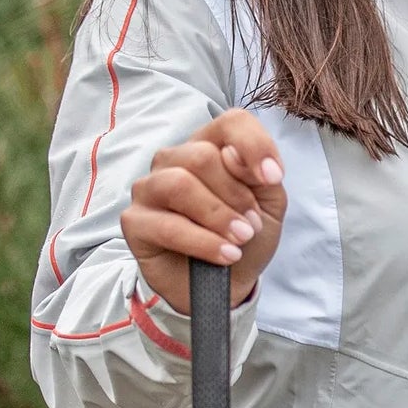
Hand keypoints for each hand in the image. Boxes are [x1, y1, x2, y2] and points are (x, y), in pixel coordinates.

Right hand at [119, 108, 287, 312]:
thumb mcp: (269, 205)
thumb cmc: (245, 236)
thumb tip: (233, 155)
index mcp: (208, 146)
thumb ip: (260, 176)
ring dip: (218, 215)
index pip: (230, 122)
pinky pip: (167, 225)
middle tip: (251, 226)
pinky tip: (225, 255)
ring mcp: (149, 188)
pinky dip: (203, 242)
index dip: (255, 145)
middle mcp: (173, 160)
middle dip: (235, 194)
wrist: (228, 285)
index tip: (273, 178)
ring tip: (240, 240)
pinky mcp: (134, 222)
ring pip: (179, 184)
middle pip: (202, 156)